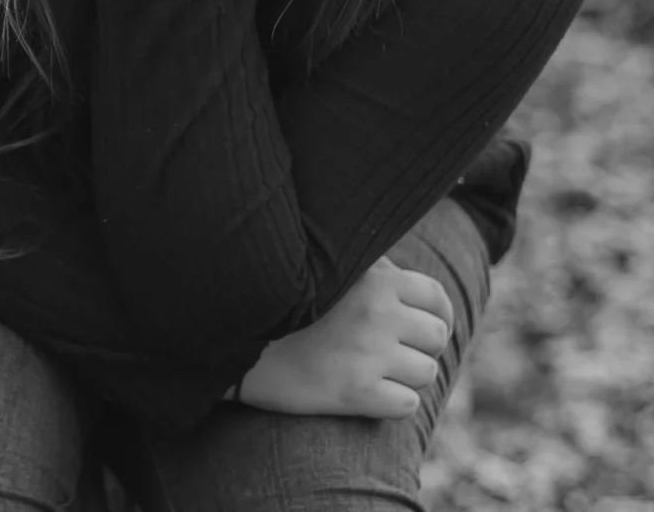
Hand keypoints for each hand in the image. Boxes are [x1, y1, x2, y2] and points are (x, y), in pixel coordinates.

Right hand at [234, 256, 453, 418]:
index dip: (437, 317)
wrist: (239, 347)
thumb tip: (418, 286)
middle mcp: (376, 311)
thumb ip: (374, 270)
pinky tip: (359, 392)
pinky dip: (389, 404)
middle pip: (436, 338)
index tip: (420, 329)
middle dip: (415, 348)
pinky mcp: (357, 391)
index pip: (435, 298)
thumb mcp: (330, 271)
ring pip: (425, 373)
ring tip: (364, 369)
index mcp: (374, 277)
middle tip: (381, 351)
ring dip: (402, 377)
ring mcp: (367, 352)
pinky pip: (407, 405)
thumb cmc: (287, 308)